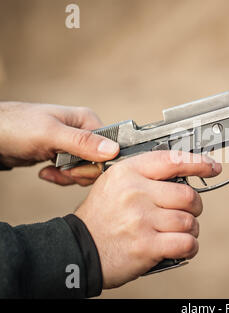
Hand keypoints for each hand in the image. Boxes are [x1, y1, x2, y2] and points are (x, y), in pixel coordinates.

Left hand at [0, 101, 119, 185]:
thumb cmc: (17, 127)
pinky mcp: (64, 156)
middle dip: (79, 173)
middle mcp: (85, 132)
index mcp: (88, 121)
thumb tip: (114, 150)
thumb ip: (83, 143)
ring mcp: (74, 145)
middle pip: (98, 162)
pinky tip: (46, 172)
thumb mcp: (51, 134)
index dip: (96, 164)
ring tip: (50, 170)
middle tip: (60, 170)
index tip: (75, 170)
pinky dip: (60, 177)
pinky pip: (73, 173)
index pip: (109, 149)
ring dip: (68, 177)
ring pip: (86, 171)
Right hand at [74, 150, 221, 288]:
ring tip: (179, 232)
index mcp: (128, 173)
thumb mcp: (115, 184)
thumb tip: (183, 173)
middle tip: (187, 212)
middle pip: (188, 195)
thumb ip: (145, 176)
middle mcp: (135, 193)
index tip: (211, 167)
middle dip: (194, 207)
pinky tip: (182, 246)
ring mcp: (141, 220)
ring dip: (191, 229)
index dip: (198, 163)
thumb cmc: (101, 217)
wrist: (78, 249)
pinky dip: (190, 247)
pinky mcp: (146, 246)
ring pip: (189, 221)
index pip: (172, 161)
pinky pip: (186, 243)